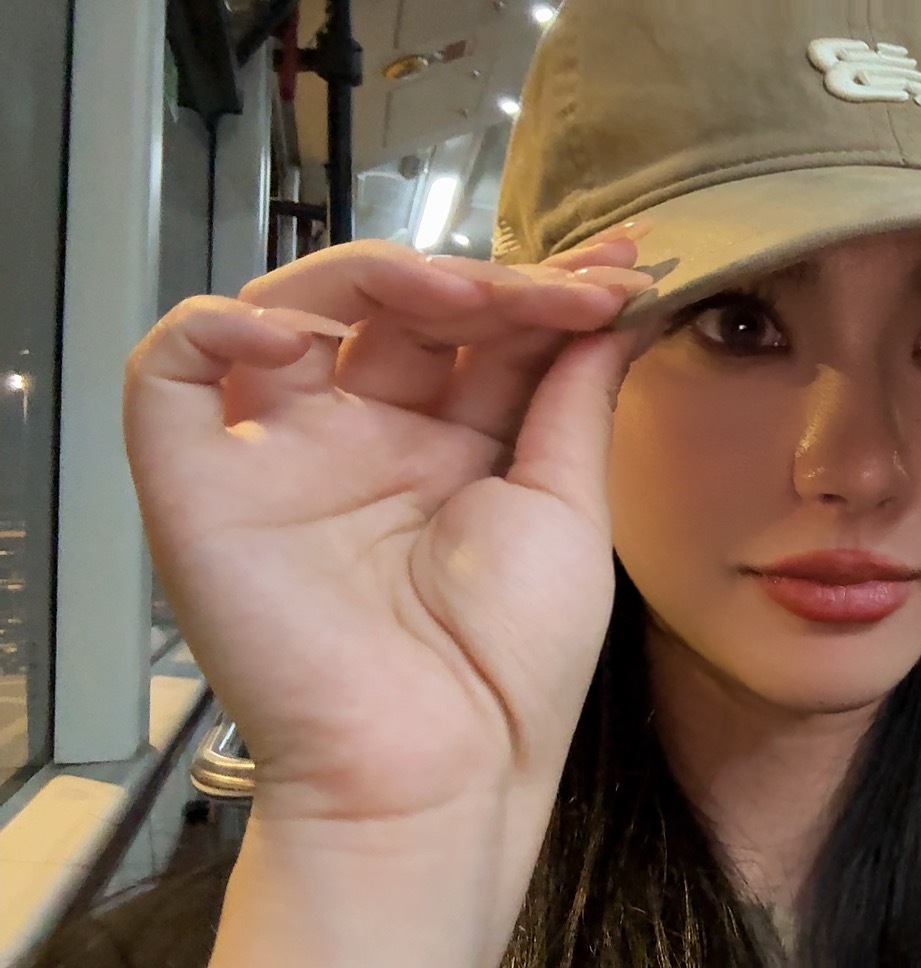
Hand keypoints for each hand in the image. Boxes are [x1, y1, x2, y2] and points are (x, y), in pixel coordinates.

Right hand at [125, 232, 653, 961]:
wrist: (441, 766)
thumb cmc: (511, 665)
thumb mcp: (567, 510)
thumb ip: (574, 398)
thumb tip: (612, 308)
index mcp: (450, 454)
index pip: (481, 337)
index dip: (540, 291)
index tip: (617, 273)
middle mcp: (364, 444)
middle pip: (400, 312)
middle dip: (481, 280)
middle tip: (552, 287)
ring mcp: (283, 457)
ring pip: (294, 309)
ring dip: (376, 276)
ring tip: (462, 296)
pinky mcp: (202, 482)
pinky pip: (171, 371)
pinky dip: (219, 327)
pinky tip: (303, 335)